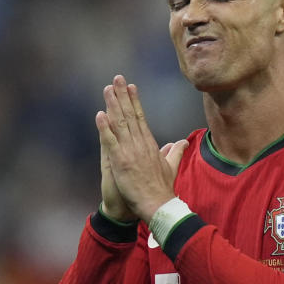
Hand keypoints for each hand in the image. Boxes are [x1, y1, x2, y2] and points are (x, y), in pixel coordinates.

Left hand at [95, 75, 188, 222]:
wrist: (158, 205)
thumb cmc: (163, 188)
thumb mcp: (171, 167)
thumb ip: (175, 152)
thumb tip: (183, 142)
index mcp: (150, 144)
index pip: (140, 117)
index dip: (134, 101)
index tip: (130, 86)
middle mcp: (140, 144)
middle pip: (129, 115)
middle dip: (122, 95)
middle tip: (117, 78)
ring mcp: (130, 152)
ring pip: (120, 123)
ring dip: (113, 105)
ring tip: (107, 89)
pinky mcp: (120, 162)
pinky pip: (110, 141)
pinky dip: (105, 128)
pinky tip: (100, 114)